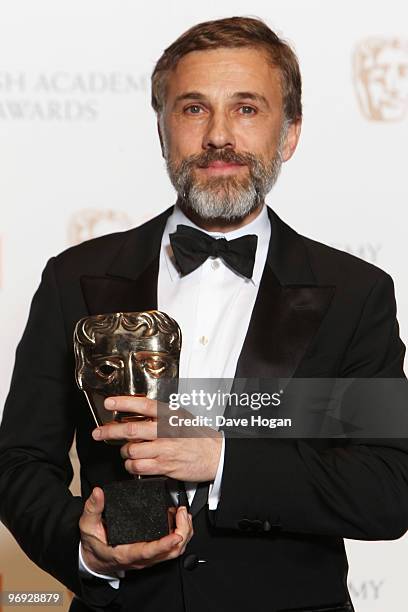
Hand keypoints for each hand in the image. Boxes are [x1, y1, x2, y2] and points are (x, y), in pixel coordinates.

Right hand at [79, 487, 192, 573]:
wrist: (94, 559)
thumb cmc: (93, 543)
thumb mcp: (88, 525)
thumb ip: (93, 508)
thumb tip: (98, 493)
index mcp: (126, 553)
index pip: (149, 552)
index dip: (164, 544)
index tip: (176, 535)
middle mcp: (141, 559)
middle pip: (170, 553)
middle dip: (182, 533)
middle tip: (182, 513)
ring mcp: (148, 559)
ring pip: (174, 552)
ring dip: (184, 534)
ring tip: (184, 515)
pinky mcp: (153, 555)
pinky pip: (172, 550)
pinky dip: (181, 536)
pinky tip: (180, 522)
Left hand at [91, 396, 222, 481]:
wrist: (216, 456)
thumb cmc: (198, 437)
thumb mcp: (181, 417)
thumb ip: (161, 415)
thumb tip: (138, 413)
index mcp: (170, 415)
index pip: (144, 405)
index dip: (124, 403)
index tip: (109, 403)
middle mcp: (166, 431)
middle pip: (131, 429)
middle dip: (110, 431)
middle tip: (99, 433)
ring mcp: (165, 449)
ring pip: (132, 450)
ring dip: (124, 452)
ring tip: (126, 451)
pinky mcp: (165, 466)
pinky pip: (138, 467)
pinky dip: (131, 466)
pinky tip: (133, 463)